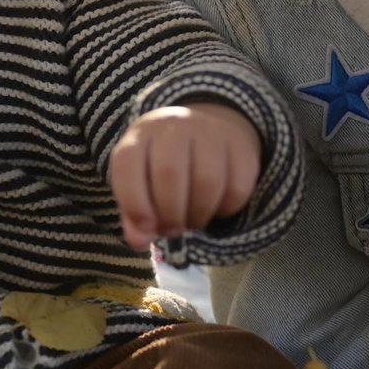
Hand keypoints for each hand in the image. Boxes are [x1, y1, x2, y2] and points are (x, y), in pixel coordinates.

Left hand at [108, 103, 260, 248]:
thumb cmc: (162, 167)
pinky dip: (226, 210)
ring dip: (198, 215)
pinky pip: (237, 187)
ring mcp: (210, 131)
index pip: (128, 164)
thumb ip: (135, 215)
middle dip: (170, 214)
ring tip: (192, 221)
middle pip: (169, 174)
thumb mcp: (141, 184)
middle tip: (172, 230)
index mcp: (140, 136)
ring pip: (207, 181)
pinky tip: (216, 209)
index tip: (145, 229)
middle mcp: (174, 126)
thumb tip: (140, 241)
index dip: (134, 203)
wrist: (205, 133)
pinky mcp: (241, 145)